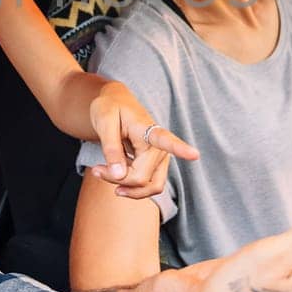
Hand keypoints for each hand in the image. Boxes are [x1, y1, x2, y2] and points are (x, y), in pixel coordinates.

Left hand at [87, 80, 198, 197]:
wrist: (116, 103)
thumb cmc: (109, 108)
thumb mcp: (104, 122)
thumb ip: (111, 148)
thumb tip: (119, 176)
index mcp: (149, 129)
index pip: (166, 140)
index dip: (180, 148)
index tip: (194, 154)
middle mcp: (160, 147)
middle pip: (141, 177)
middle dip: (116, 178)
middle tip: (96, 170)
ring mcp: (160, 158)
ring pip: (149, 187)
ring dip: (126, 188)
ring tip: (102, 174)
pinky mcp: (156, 167)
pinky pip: (146, 186)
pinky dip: (128, 186)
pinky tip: (112, 173)